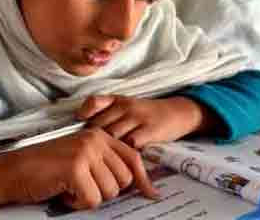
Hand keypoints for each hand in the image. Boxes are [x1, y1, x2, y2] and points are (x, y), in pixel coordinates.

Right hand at [0, 129, 157, 213]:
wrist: (12, 171)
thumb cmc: (45, 169)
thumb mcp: (80, 159)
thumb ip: (106, 164)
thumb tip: (138, 184)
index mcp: (98, 135)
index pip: (133, 158)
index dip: (143, 179)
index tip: (151, 193)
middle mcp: (95, 140)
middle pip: (124, 179)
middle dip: (106, 191)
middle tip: (82, 187)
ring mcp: (86, 153)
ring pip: (109, 191)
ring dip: (89, 197)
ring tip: (70, 187)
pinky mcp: (75, 169)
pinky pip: (92, 199)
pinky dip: (77, 203)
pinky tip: (63, 192)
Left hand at [77, 96, 213, 148]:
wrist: (178, 113)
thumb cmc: (148, 114)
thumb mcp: (127, 106)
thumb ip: (107, 114)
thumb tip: (83, 130)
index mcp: (118, 100)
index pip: (94, 102)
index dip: (84, 114)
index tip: (81, 124)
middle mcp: (126, 106)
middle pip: (99, 124)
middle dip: (93, 139)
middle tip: (91, 152)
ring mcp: (138, 118)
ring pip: (112, 135)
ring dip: (108, 149)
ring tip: (105, 159)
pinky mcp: (150, 130)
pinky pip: (130, 144)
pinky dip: (124, 154)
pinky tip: (122, 160)